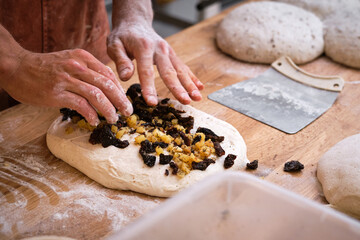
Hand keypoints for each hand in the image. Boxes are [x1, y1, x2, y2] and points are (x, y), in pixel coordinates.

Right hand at [1, 49, 132, 124]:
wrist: (17, 67)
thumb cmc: (45, 67)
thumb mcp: (69, 61)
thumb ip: (87, 70)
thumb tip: (106, 88)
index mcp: (83, 57)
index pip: (108, 74)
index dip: (120, 89)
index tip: (124, 100)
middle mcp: (77, 66)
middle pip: (107, 85)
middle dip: (121, 101)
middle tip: (128, 112)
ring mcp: (67, 79)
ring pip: (97, 96)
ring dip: (109, 110)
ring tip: (113, 119)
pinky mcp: (57, 93)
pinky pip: (81, 105)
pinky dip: (91, 114)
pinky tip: (94, 121)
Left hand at [107, 19, 203, 105]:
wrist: (135, 22)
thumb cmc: (123, 36)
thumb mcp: (114, 45)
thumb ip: (120, 60)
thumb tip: (125, 77)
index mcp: (143, 47)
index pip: (146, 71)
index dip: (149, 87)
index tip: (152, 102)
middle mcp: (159, 49)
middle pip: (169, 71)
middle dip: (178, 88)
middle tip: (186, 101)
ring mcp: (168, 52)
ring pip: (180, 70)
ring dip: (190, 85)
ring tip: (197, 98)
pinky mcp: (172, 55)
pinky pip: (183, 67)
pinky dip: (192, 77)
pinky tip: (199, 87)